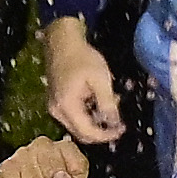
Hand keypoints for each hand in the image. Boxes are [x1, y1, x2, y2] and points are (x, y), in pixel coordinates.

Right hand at [43, 25, 125, 145]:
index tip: (122, 129)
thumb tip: (114, 123)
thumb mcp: (100, 79)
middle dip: (101, 131)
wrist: (62, 41)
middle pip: (81, 133)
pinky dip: (88, 114)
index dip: (106, 135)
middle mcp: (57, 111)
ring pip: (78, 126)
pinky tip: (98, 100)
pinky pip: (73, 116)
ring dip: (95, 122)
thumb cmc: (82, 57)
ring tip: (110, 105)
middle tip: (118, 122)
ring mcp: (54, 107)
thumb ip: (107, 103)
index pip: (88, 133)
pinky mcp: (56, 101)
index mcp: (67, 107)